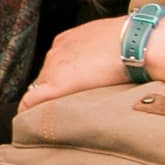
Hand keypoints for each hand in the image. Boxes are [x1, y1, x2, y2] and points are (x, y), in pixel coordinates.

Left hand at [21, 18, 135, 110]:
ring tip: (52, 117)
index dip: (61, 79)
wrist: (135, 43)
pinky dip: (29, 111)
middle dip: (53, 91)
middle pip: (45, 77)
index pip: (56, 65)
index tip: (69, 90)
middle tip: (62, 107)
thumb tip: (111, 64)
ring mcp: (52, 69)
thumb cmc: (132, 42)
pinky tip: (30, 122)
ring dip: (45, 101)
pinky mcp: (55, 85)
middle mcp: (55, 53)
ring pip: (39, 89)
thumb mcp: (111, 42)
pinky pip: (31, 101)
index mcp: (67, 41)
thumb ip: (101, 53)